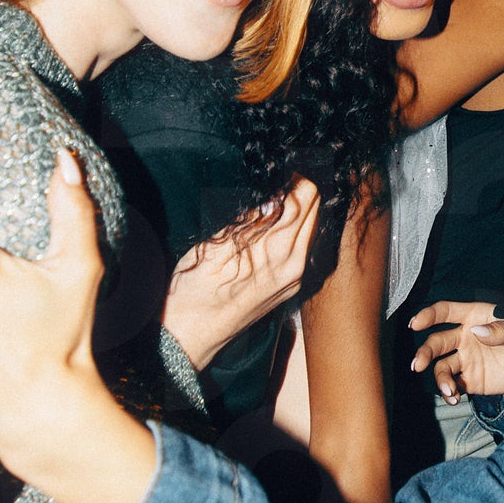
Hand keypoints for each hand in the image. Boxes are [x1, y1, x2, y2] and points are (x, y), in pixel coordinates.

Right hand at [162, 178, 319, 371]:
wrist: (190, 336)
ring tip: (277, 195)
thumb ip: (249, 222)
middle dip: (302, 190)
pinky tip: (276, 224)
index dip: (295, 177)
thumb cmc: (193, 293)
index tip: (283, 166)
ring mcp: (293, 280)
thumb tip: (273, 198)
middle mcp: (294, 267)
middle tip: (282, 176)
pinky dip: (295, 230)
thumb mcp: (215, 247)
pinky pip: (302, 249)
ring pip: (310, 230)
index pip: (304, 200)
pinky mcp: (288, 288)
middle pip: (313, 213)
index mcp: (278, 253)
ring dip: (300, 209)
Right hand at [408, 301, 503, 399]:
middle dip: (425, 352)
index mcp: (474, 316)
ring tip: (450, 390)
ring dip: (440, 378)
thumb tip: (477, 331)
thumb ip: (502, 328)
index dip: (428, 315)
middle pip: (436, 342)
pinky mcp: (471, 380)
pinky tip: (455, 398)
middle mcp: (465, 337)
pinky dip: (450, 393)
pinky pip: (453, 386)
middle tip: (418, 365)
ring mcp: (467, 359)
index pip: (445, 312)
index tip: (415, 323)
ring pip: (442, 367)